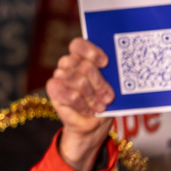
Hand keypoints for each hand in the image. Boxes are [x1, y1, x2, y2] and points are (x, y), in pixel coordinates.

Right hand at [46, 38, 113, 170]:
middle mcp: (68, 64)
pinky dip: (82, 105)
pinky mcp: (53, 90)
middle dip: (100, 84)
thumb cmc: (104, 102)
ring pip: (79, 81)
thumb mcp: (111, 86)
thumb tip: (116, 68)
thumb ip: (109, 74)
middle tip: (108, 97)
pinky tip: (88, 110)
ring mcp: (59, 76)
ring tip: (99, 106)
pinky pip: (70, 94)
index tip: (105, 63)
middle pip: (84, 66)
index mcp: (82, 57)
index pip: (78, 45)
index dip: (91, 52)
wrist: (93, 125)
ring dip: (92, 97)